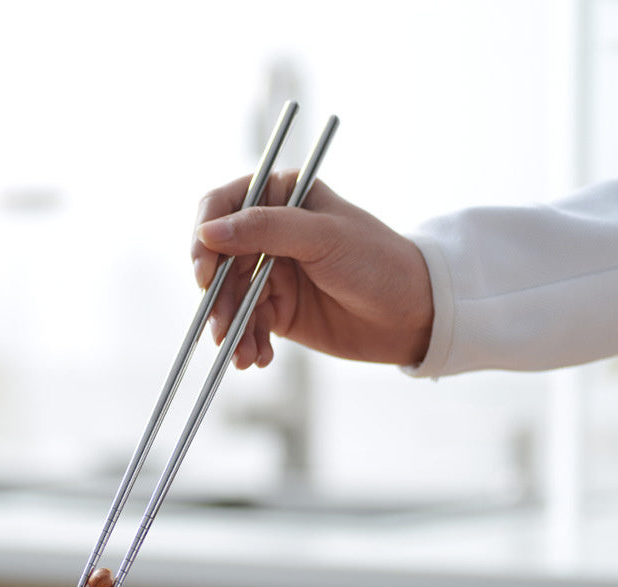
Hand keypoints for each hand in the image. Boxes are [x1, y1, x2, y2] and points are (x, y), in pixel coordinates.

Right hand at [192, 171, 432, 368]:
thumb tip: (208, 232)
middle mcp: (271, 233)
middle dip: (218, 297)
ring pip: (230, 297)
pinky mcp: (277, 309)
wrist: (412, 315)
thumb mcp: (323, 238)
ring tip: (242, 354)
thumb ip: (266, 229)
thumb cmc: (378, 262)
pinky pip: (247, 324)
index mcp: (282, 197)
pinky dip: (246, 342)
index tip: (204, 272)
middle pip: (219, 260)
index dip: (205, 237)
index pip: (222, 206)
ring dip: (230, 327)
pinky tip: (259, 358)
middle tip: (221, 327)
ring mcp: (272, 273)